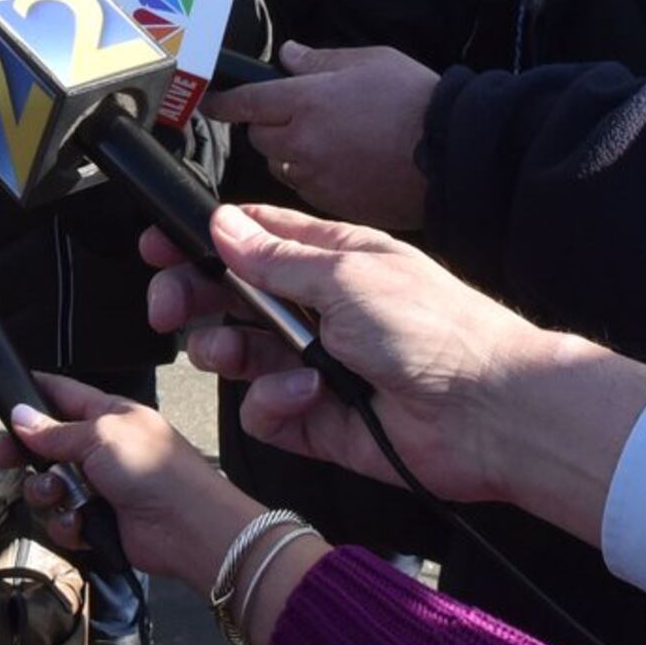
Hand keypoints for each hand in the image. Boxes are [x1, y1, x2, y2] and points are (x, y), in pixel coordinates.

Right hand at [0, 372, 268, 587]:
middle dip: (24, 454)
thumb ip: (57, 431)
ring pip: (50, 488)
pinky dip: (68, 525)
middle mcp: (102, 449)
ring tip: (59, 498)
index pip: (64, 395)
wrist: (189, 528)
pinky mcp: (99, 522)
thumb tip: (20, 415)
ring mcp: (100, 487)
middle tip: (1, 459)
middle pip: (47, 446)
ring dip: (46, 494)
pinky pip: (64, 521)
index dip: (35, 392)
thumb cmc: (153, 469)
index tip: (4, 394)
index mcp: (110, 416)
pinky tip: (81, 525)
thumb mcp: (102, 437)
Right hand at [139, 204, 645, 545]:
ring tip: (234, 356)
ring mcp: (315, 365)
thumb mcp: (347, 275)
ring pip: (238, 356)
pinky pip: (264, 413)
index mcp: (330, 260)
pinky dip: (272, 405)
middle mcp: (318, 310)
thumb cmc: (434, 327)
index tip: (157, 246)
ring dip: (227, 353)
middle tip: (168, 307)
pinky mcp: (316, 421)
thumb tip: (220, 223)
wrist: (488, 412)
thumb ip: (275, 257)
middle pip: (229, 298)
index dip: (200, 241)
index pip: (250, 239)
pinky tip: (304, 396)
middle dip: (193, 299)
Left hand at [201, 42, 438, 229]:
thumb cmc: (415, 100)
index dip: (225, 102)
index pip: (247, 102)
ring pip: (281, 166)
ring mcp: (317, 178)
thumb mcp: (370, 61)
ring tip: (324, 141)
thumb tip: (289, 56)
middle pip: (259, 138)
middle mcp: (303, 143)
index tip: (213, 102)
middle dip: (266, 125)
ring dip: (289, 153)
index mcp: (307, 102)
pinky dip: (313, 176)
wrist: (451, 154)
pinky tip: (342, 164)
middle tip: (295, 113)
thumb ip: (320, 61)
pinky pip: (307, 188)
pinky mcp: (334, 203)